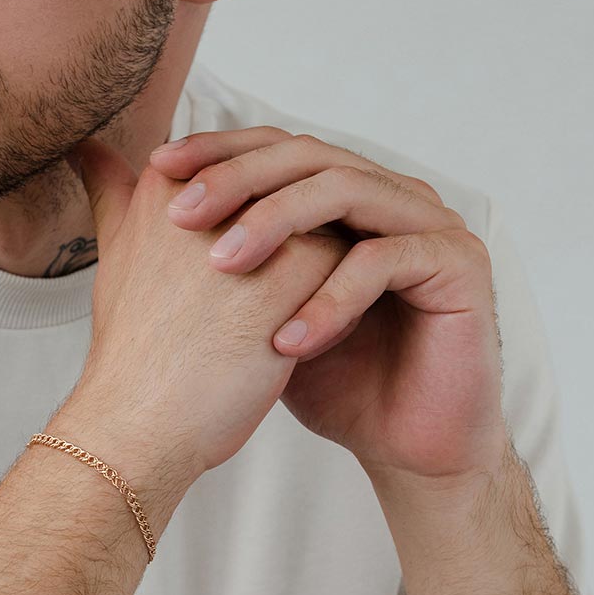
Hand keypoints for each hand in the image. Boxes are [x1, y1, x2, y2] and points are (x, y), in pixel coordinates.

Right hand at [64, 136, 351, 486]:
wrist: (139, 423)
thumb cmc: (133, 349)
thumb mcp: (115, 251)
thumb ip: (111, 190)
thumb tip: (87, 145)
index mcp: (168, 182)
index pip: (247, 169)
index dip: (261, 217)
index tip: (246, 269)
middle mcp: (209, 198)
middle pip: (291, 190)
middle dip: (301, 235)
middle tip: (284, 292)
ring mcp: (250, 237)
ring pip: (326, 222)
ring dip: (328, 262)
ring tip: (302, 311)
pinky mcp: (288, 281)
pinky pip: (346, 264)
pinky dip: (342, 295)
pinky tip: (316, 331)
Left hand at [151, 127, 509, 485]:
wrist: (404, 446)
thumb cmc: (333, 381)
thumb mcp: (254, 311)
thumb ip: (211, 254)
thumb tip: (132, 193)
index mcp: (348, 195)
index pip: (278, 149)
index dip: (219, 151)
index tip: (156, 169)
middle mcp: (391, 194)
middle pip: (309, 155)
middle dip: (238, 178)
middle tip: (181, 213)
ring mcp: (431, 222)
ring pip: (346, 191)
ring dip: (278, 224)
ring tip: (223, 267)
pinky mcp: (461, 263)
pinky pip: (385, 260)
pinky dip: (330, 298)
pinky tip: (285, 341)